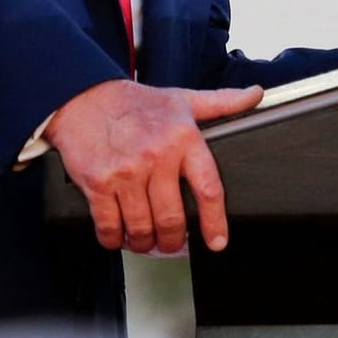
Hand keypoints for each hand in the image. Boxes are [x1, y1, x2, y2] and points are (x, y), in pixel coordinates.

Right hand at [44, 79, 261, 253]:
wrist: (81, 95)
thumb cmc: (133, 102)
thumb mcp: (180, 99)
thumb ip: (220, 102)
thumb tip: (256, 95)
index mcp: (183, 137)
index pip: (209, 189)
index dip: (215, 222)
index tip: (217, 242)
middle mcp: (156, 156)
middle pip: (172, 219)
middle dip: (173, 241)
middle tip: (171, 242)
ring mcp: (125, 172)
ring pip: (142, 228)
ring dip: (144, 243)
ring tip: (145, 240)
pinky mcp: (98, 183)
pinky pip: (110, 227)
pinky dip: (115, 239)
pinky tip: (118, 235)